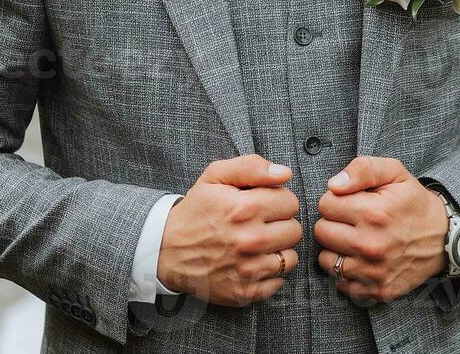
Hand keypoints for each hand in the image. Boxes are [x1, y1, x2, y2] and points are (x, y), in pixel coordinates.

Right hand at [155, 154, 301, 305]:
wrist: (165, 251)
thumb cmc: (195, 211)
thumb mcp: (215, 177)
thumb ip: (252, 167)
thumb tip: (285, 173)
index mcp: (244, 208)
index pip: (291, 202)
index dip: (278, 201)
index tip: (262, 205)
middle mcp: (249, 240)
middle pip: (294, 230)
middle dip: (280, 224)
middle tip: (260, 225)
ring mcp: (248, 269)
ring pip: (290, 257)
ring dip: (277, 249)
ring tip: (257, 244)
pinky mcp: (245, 292)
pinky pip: (279, 281)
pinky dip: (270, 273)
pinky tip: (252, 263)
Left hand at [314, 156, 448, 304]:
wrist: (444, 237)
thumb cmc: (414, 202)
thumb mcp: (395, 173)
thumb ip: (362, 169)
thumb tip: (334, 185)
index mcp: (374, 213)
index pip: (325, 204)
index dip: (336, 199)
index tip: (352, 202)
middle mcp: (371, 244)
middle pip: (321, 232)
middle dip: (333, 222)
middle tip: (352, 221)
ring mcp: (373, 271)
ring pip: (326, 259)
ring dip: (336, 248)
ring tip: (354, 239)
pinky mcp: (376, 290)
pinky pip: (340, 282)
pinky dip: (346, 271)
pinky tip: (361, 259)